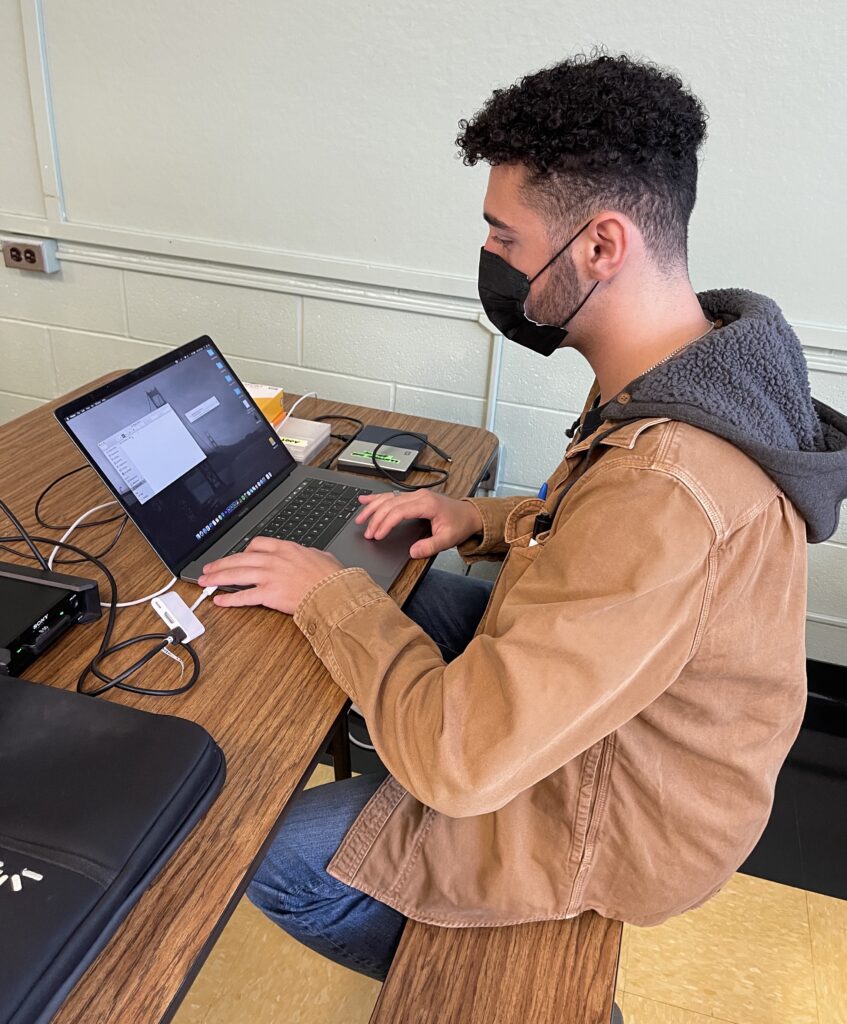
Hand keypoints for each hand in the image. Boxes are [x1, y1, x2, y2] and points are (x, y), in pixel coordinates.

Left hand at [197, 536, 343, 612]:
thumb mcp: (321, 557)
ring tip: (205, 582)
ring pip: (237, 574)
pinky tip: (220, 601)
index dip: (244, 551)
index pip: (257, 544)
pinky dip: (230, 599)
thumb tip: (312, 555)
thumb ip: (310, 555)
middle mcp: (274, 560)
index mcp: (286, 548)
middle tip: (208, 568)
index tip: (238, 556)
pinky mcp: (269, 594)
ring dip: (218, 578)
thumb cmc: (332, 577)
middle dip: (221, 564)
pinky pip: (244, 596)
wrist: (334, 592)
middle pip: (240, 559)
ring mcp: (270, 576)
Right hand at [356, 488, 482, 558]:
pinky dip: (377, 498)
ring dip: (372, 508)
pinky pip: (392, 495)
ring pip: (388, 498)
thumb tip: (413, 552)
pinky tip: (365, 500)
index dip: (386, 523)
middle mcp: (419, 496)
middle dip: (376, 519)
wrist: (469, 515)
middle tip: (368, 534)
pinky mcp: (414, 497)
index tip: (377, 535)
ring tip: (360, 519)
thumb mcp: (448, 540)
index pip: (399, 511)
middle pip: (390, 504)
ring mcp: (416, 495)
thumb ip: (430, 546)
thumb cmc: (459, 525)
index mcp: (427, 504)